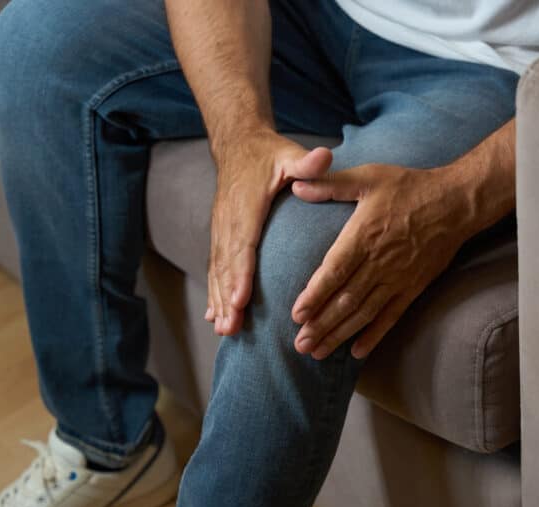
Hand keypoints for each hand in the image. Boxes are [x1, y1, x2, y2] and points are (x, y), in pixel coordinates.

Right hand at [206, 130, 332, 334]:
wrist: (238, 144)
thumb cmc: (269, 154)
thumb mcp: (289, 155)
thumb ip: (307, 162)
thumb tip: (324, 155)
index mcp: (247, 207)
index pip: (244, 244)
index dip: (241, 273)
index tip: (242, 299)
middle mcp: (229, 222)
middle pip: (227, 265)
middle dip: (228, 298)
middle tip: (232, 327)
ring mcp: (221, 229)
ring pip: (218, 270)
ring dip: (219, 301)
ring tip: (223, 330)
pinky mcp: (219, 234)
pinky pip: (215, 267)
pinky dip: (214, 292)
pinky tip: (214, 317)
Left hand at [289, 163, 472, 359]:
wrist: (455, 203)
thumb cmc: (410, 187)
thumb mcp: (369, 177)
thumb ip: (330, 184)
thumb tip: (296, 186)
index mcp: (364, 236)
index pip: (334, 272)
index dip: (315, 295)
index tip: (296, 314)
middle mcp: (380, 262)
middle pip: (346, 300)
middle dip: (321, 325)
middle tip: (300, 344)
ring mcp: (398, 278)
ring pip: (364, 313)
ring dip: (340, 334)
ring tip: (318, 352)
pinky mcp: (413, 287)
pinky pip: (391, 316)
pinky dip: (374, 336)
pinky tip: (357, 352)